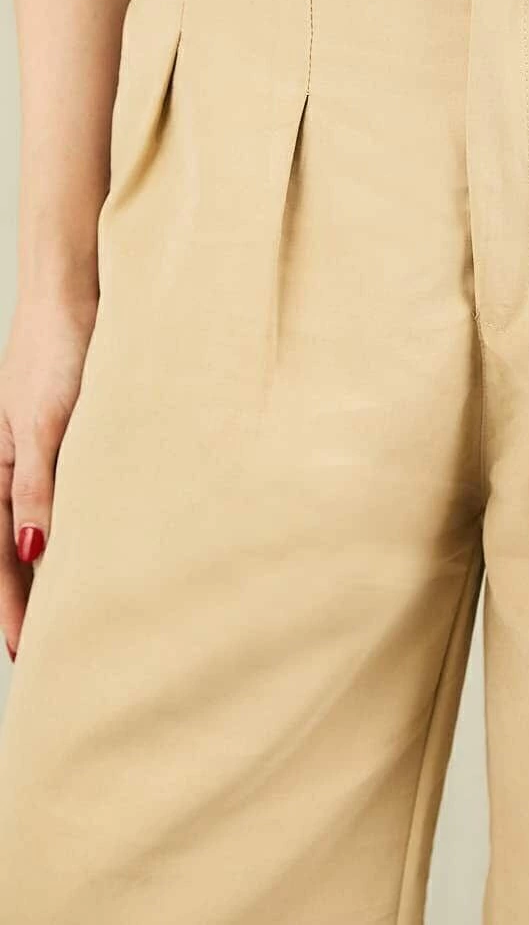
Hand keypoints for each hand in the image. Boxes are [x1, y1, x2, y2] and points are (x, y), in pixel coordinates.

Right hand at [0, 285, 97, 660]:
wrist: (77, 290)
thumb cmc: (57, 350)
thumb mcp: (45, 423)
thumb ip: (38, 487)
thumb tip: (34, 555)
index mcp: (1, 467)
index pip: (3, 555)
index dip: (13, 605)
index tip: (27, 653)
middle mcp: (21, 464)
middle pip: (19, 547)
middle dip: (30, 599)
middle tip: (50, 650)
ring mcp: (49, 449)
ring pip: (49, 524)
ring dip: (57, 567)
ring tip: (78, 612)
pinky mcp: (79, 431)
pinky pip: (76, 494)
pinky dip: (83, 526)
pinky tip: (103, 544)